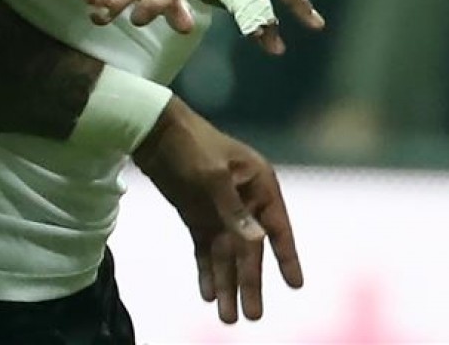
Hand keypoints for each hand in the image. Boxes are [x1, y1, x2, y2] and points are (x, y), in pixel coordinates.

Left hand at [132, 97, 302, 323]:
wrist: (153, 131)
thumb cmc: (190, 145)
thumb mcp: (212, 176)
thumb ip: (232, 210)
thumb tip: (256, 240)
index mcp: (258, 184)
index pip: (277, 226)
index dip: (287, 256)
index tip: (295, 285)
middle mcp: (244, 200)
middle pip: (250, 248)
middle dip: (249, 281)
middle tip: (251, 315)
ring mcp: (220, 210)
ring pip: (227, 254)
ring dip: (227, 283)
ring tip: (227, 317)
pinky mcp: (198, 215)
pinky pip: (206, 249)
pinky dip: (207, 271)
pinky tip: (208, 293)